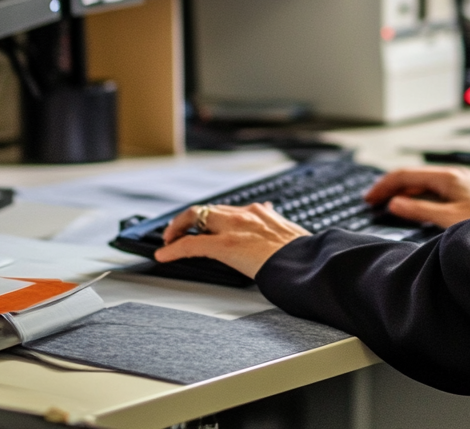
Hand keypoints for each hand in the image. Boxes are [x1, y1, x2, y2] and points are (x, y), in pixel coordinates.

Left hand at [154, 202, 308, 278]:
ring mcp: (234, 227)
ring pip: (196, 217)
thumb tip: (277, 220)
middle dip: (188, 218)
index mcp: (261, 212)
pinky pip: (191, 244)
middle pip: (208, 209)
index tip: (206, 222)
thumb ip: (276, 225)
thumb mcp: (289, 233)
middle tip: (177, 229)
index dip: (212, 216)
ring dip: (178, 228)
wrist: (305, 261)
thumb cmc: (301, 252)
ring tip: (168, 239)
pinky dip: (174, 249)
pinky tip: (164, 255)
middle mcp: (245, 214)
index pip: (229, 209)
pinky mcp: (225, 245)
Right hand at [364, 166, 469, 227]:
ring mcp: (459, 183)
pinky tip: (413, 208)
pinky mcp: (464, 192)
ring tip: (387, 204)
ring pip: (423, 183)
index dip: (384, 186)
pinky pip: (433, 190)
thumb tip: (395, 204)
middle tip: (372, 201)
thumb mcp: (448, 219)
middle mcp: (453, 176)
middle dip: (390, 187)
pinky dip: (417, 197)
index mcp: (446, 177)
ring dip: (403, 192)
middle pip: (413, 177)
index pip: (405, 175)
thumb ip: (419, 210)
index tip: (369, 198)